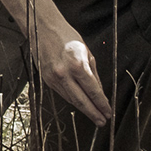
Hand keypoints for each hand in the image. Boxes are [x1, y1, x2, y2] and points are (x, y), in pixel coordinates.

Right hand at [26, 5, 113, 125]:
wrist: (42, 29)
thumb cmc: (66, 37)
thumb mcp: (86, 52)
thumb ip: (93, 73)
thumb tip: (99, 91)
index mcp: (77, 65)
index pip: (93, 91)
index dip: (102, 104)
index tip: (108, 111)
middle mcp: (64, 74)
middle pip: (81, 100)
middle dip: (93, 113)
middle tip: (102, 121)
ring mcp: (53, 78)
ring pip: (71, 99)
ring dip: (83, 109)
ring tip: (94, 116)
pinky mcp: (46, 80)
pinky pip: (62, 94)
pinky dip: (72, 100)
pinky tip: (80, 104)